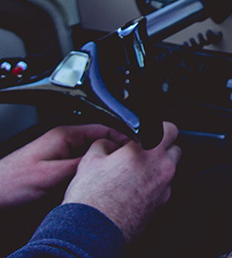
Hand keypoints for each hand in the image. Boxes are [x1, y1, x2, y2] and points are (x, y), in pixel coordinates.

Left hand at [0, 124, 127, 209]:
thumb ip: (82, 165)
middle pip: (100, 141)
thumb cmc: (12, 183)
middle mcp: (65, 140)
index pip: (105, 128)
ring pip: (92, 153)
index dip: (124, 137)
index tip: (138, 146)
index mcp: (65, 135)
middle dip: (115, 150)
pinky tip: (95, 181)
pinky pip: (83, 163)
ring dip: (103, 162)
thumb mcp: (52, 175)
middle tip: (128, 163)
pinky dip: (92, 170)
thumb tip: (106, 161)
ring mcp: (61, 151)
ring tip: (114, 173)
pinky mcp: (58, 163)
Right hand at [63, 121, 180, 241]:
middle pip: (174, 149)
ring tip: (134, 173)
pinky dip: (154, 185)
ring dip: (158, 167)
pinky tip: (134, 190)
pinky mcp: (161, 203)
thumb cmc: (92, 197)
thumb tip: (110, 143)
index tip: (149, 133)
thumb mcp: (90, 160)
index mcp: (147, 150)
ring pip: (170, 169)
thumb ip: (106, 143)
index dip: (159, 129)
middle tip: (141, 153)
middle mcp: (162, 167)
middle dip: (160, 148)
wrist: (93, 230)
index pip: (169, 128)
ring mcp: (164, 187)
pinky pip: (163, 187)